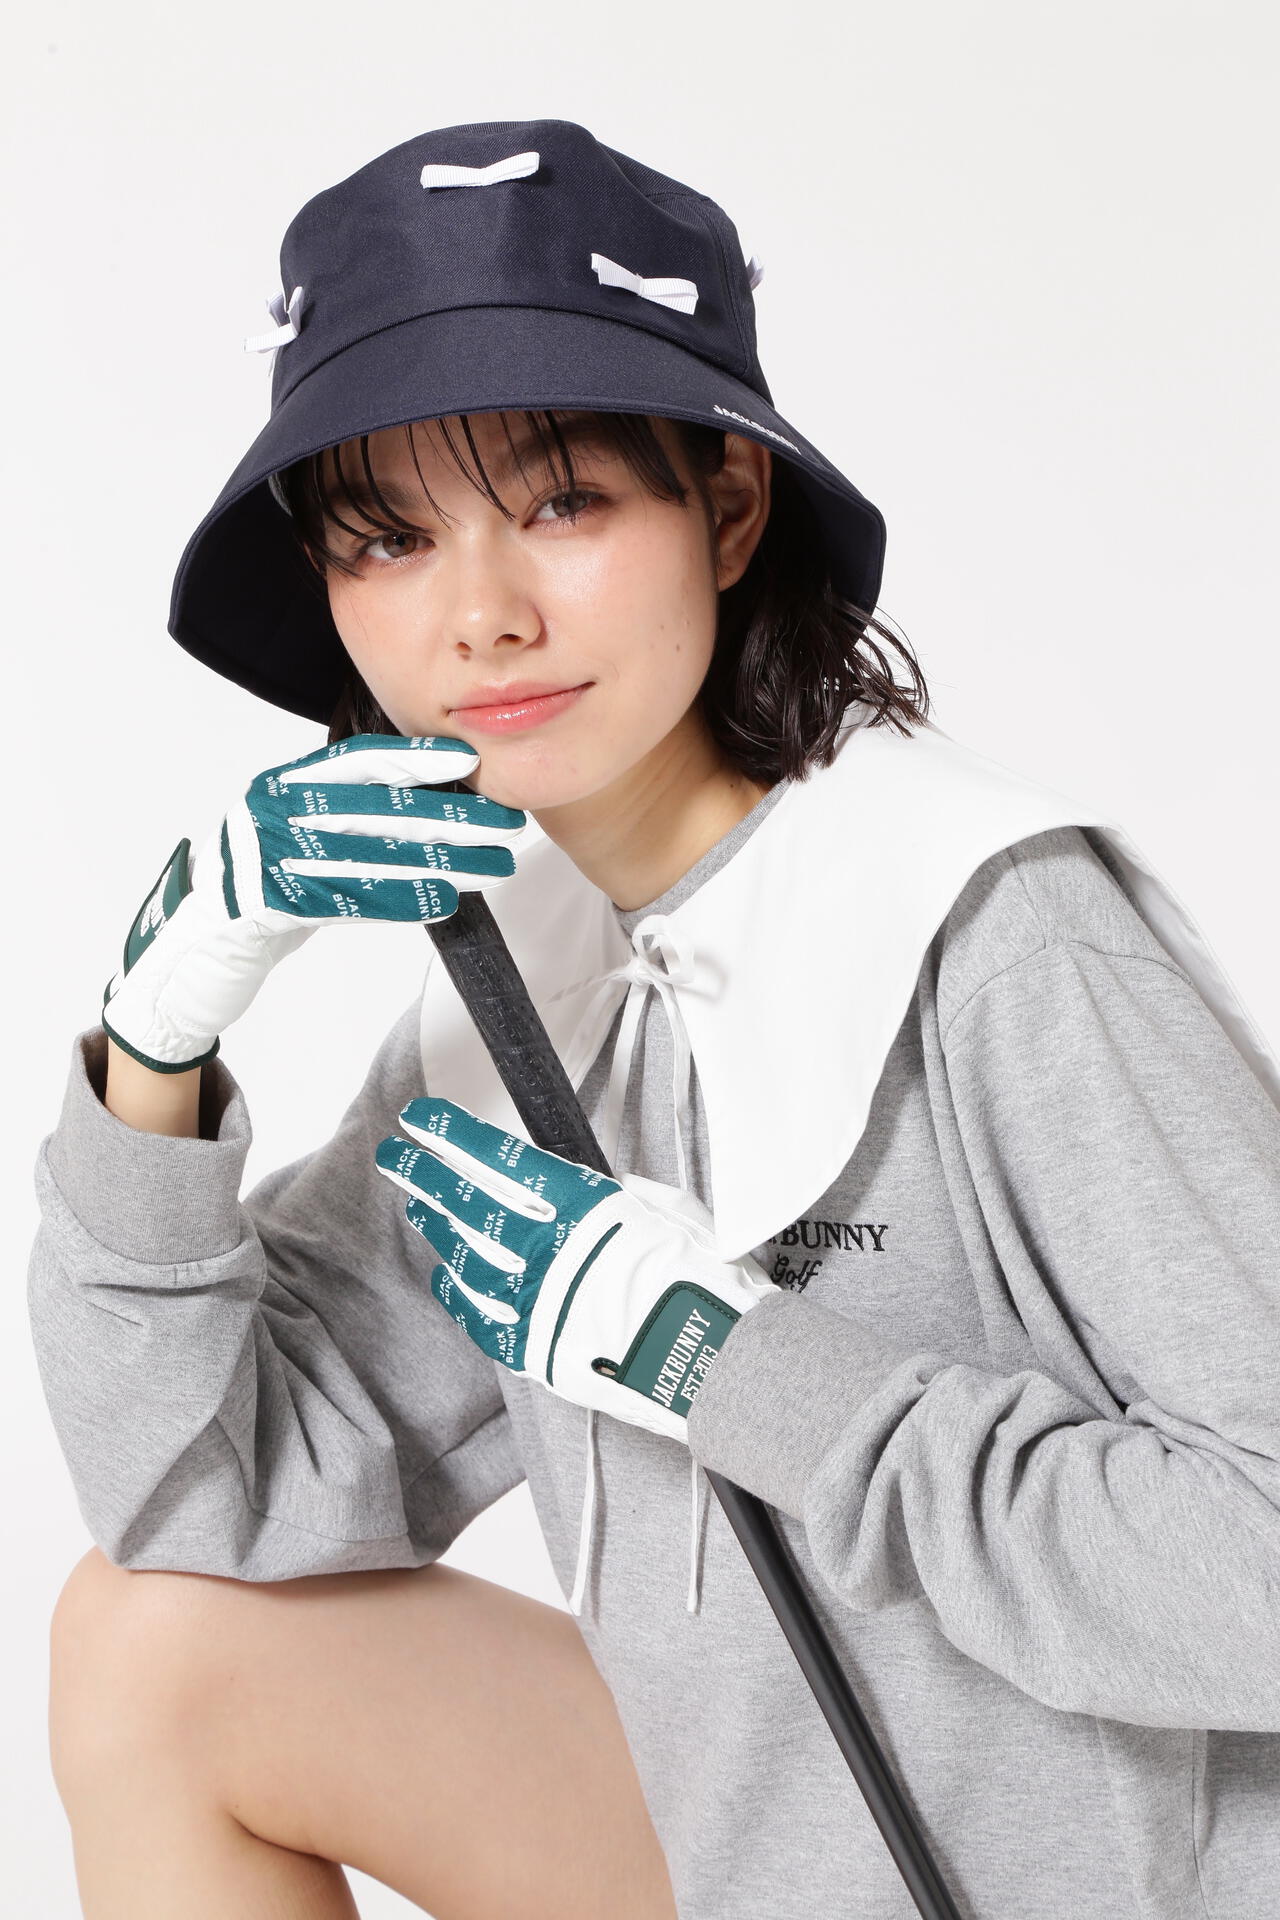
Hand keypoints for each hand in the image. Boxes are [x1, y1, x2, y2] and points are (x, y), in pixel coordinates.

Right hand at [102, 734, 525, 1073]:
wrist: (199, 946)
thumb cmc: (267, 885)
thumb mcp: (299, 834)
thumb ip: (346, 815)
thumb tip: (433, 806)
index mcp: (285, 784)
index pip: (360, 762)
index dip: (417, 759)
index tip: (471, 762)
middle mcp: (274, 811)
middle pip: (377, 810)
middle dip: (450, 817)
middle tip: (506, 826)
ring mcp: (267, 856)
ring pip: (371, 855)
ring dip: (440, 863)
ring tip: (493, 868)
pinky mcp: (266, 904)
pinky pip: (346, 900)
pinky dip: (398, 900)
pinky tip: (443, 901)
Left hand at [374, 1095, 773, 1441]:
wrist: (713, 1361)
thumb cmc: (704, 1280)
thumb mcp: (667, 1211)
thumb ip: (619, 1196)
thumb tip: (599, 1188)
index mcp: (580, 1205)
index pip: (497, 1159)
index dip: (452, 1136)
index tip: (420, 1119)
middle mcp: (546, 1248)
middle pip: (466, 1203)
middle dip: (424, 1175)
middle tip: (393, 1157)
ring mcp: (534, 1301)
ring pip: (463, 1256)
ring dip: (437, 1228)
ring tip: (419, 1209)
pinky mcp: (534, 1349)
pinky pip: (479, 1316)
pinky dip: (458, 1291)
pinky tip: (446, 1274)